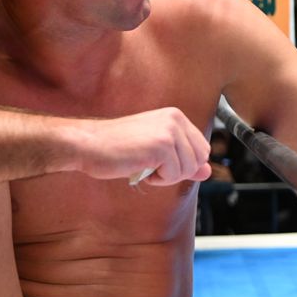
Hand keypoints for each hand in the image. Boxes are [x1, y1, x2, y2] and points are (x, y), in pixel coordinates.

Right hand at [72, 107, 211, 185]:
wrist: (88, 144)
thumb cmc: (117, 147)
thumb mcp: (156, 151)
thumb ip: (184, 159)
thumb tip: (208, 171)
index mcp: (176, 117)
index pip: (202, 149)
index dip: (184, 164)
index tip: (161, 162)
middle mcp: (176, 120)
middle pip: (200, 159)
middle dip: (178, 171)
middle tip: (151, 165)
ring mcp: (170, 131)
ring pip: (188, 170)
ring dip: (165, 176)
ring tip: (143, 165)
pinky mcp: (161, 146)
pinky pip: (174, 175)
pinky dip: (157, 180)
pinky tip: (140, 168)